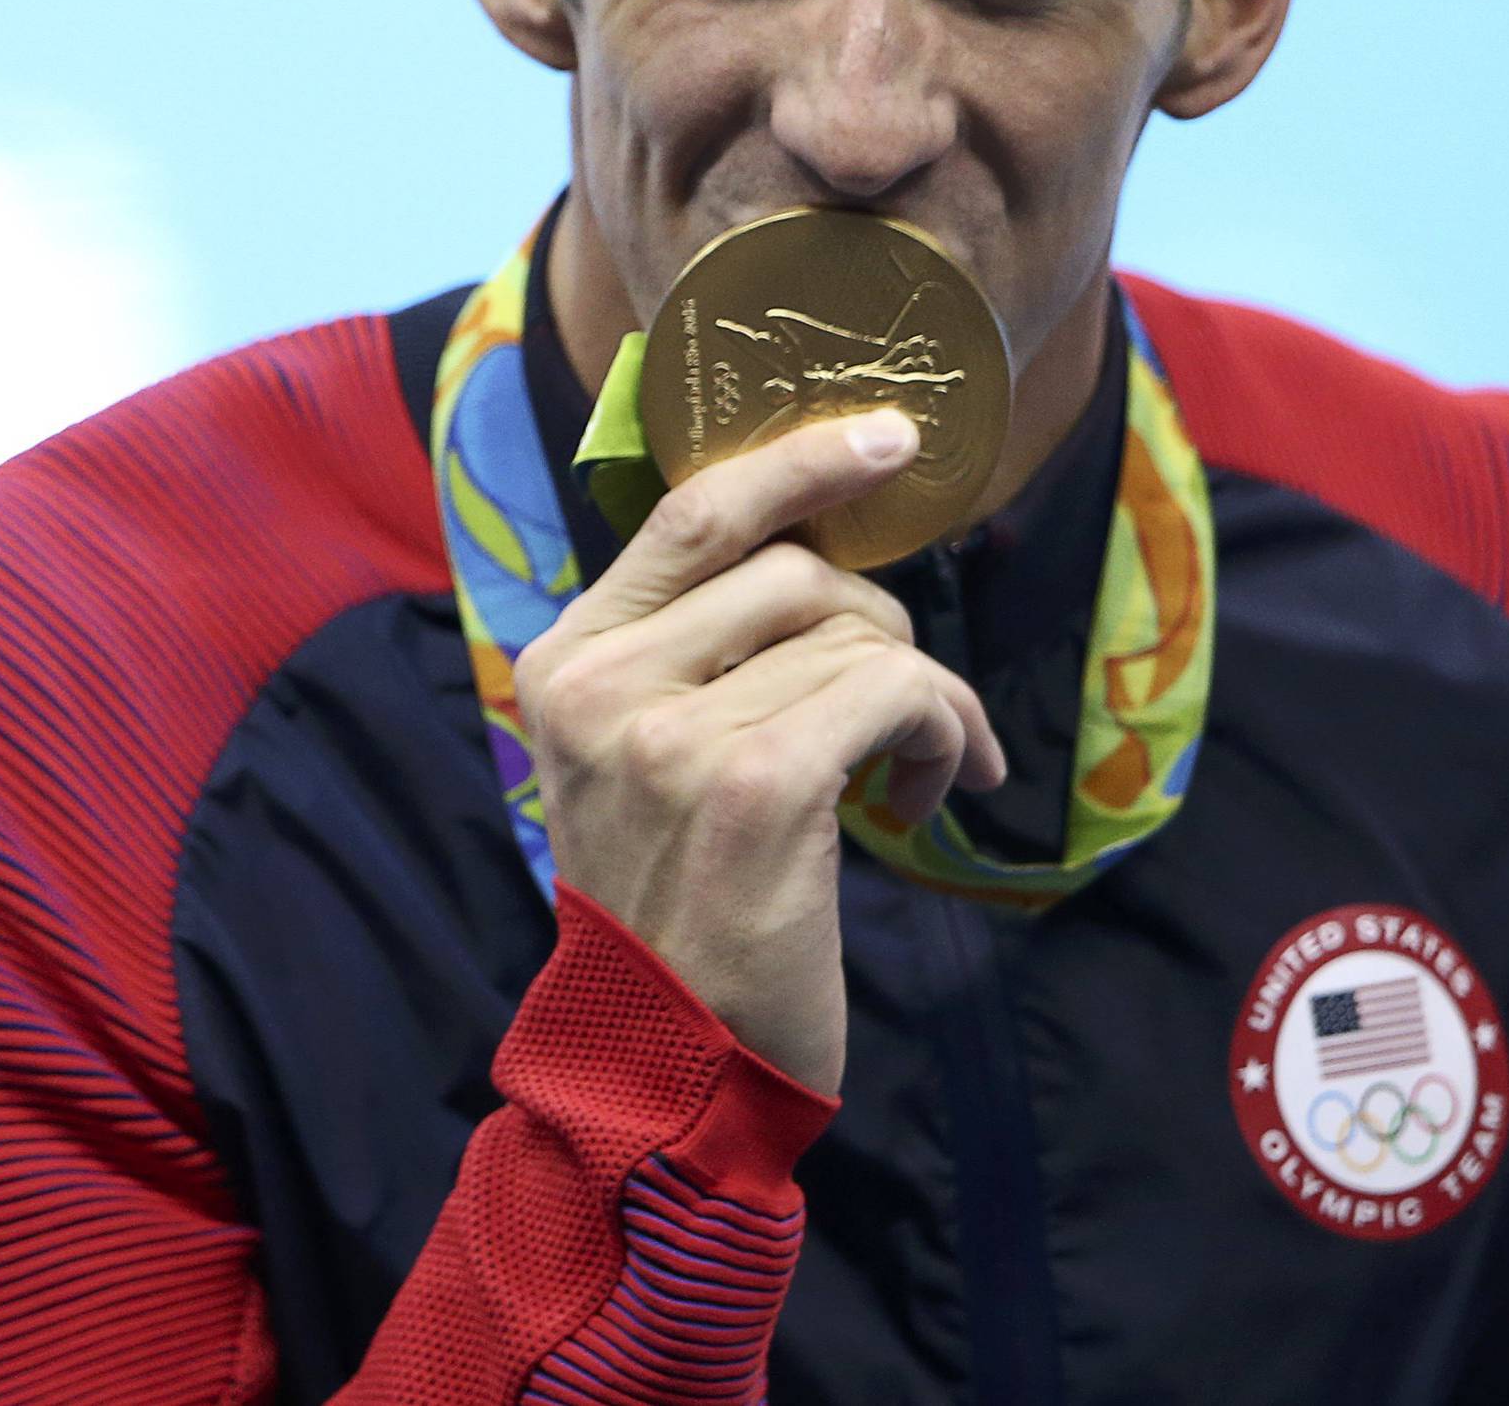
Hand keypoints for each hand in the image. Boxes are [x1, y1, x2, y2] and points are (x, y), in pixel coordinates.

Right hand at [514, 408, 1006, 1094]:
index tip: (888, 437)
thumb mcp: (643, 758)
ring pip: (857, 633)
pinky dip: (942, 725)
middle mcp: (602, 684)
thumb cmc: (679, 905)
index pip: (688, 512)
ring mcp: (670, 733)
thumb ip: (696, 649)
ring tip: (923, 764)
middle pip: (796, 570)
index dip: (798, 459)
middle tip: (909, 701)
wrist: (666, 1069)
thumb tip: (819, 547)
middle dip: (881, 620)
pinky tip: (935, 789)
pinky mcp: (753, 784)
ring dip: (925, 692)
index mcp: (566, 661)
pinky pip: (893, 687)